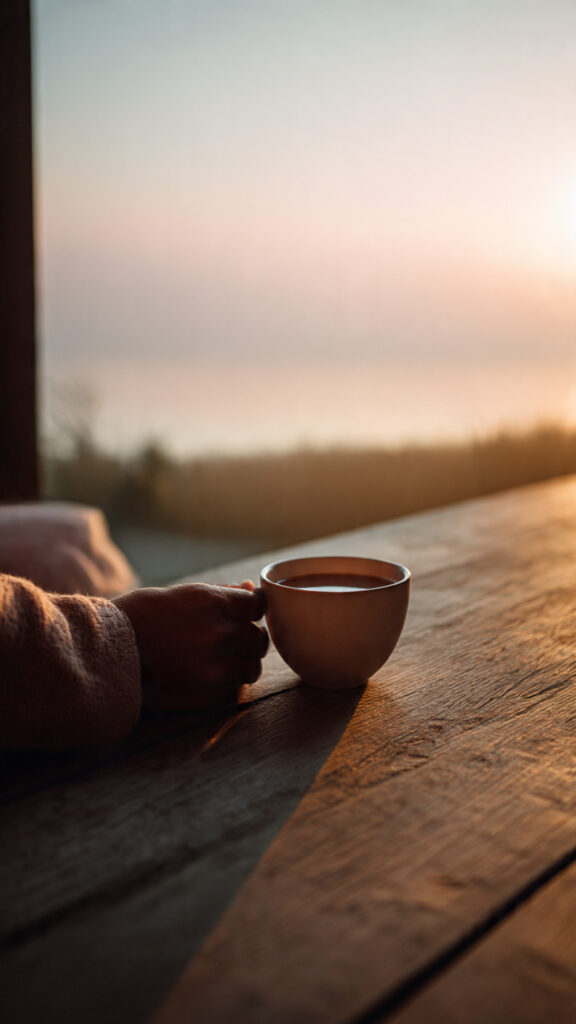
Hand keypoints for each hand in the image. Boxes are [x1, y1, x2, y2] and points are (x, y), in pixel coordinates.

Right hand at [114, 581, 267, 711]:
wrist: (108, 655)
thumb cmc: (139, 618)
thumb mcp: (180, 594)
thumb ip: (220, 593)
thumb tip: (249, 589)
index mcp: (213, 602)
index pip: (259, 604)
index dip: (253, 610)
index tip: (245, 615)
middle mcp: (219, 633)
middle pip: (258, 638)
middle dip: (249, 639)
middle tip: (232, 642)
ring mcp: (215, 665)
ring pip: (252, 667)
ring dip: (242, 665)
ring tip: (221, 662)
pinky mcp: (207, 693)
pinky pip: (234, 689)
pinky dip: (226, 685)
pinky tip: (207, 677)